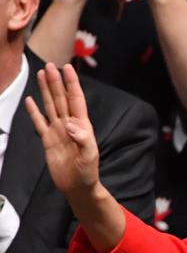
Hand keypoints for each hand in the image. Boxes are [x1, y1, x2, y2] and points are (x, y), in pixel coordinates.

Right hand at [25, 63, 100, 198]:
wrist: (77, 187)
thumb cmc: (88, 172)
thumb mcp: (89, 156)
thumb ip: (83, 139)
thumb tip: (71, 124)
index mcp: (82, 126)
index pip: (76, 99)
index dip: (71, 84)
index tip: (67, 68)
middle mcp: (69, 125)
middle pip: (61, 98)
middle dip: (56, 82)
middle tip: (49, 65)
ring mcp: (57, 131)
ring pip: (50, 106)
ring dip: (45, 91)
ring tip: (41, 75)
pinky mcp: (48, 140)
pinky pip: (39, 122)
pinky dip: (34, 112)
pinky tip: (30, 100)